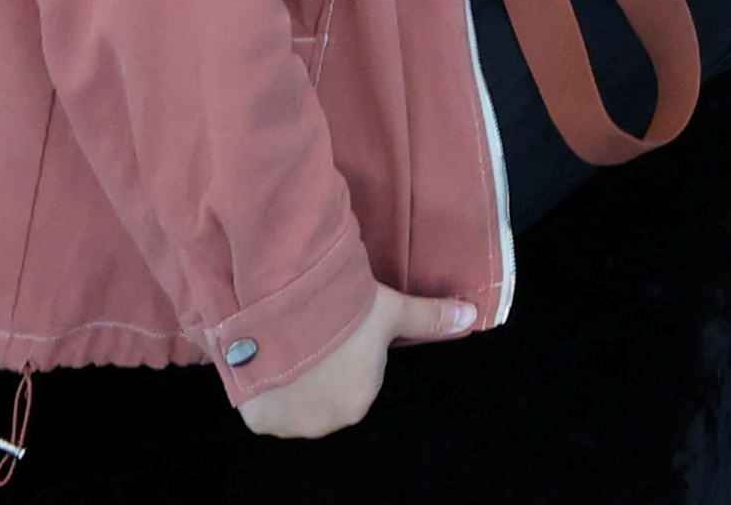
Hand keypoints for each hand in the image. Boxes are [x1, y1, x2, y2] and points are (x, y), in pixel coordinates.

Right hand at [231, 281, 478, 438]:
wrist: (288, 307)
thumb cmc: (343, 310)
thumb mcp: (393, 311)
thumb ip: (431, 319)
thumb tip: (471, 316)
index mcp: (358, 402)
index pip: (355, 382)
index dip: (346, 355)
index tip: (337, 332)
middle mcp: (325, 422)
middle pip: (323, 397)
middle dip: (319, 373)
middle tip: (312, 336)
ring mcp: (289, 424)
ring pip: (292, 404)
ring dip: (290, 383)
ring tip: (288, 345)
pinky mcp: (258, 419)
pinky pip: (263, 408)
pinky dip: (263, 391)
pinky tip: (267, 361)